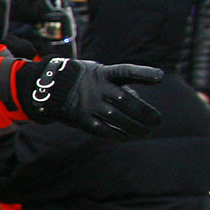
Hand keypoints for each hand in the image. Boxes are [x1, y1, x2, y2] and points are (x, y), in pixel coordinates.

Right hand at [9, 57, 164, 138]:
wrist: (49, 87)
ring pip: (117, 117)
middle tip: (156, 121)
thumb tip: (137, 102)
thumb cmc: (82, 79)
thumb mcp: (97, 73)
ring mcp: (89, 103)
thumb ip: (117, 85)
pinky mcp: (81, 118)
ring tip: (145, 132)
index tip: (160, 77)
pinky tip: (126, 138)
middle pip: (126, 101)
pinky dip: (117, 135)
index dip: (143, 73)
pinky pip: (103, 129)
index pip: (126, 71)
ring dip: (134, 127)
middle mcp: (97, 88)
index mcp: (102, 73)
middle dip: (145, 112)